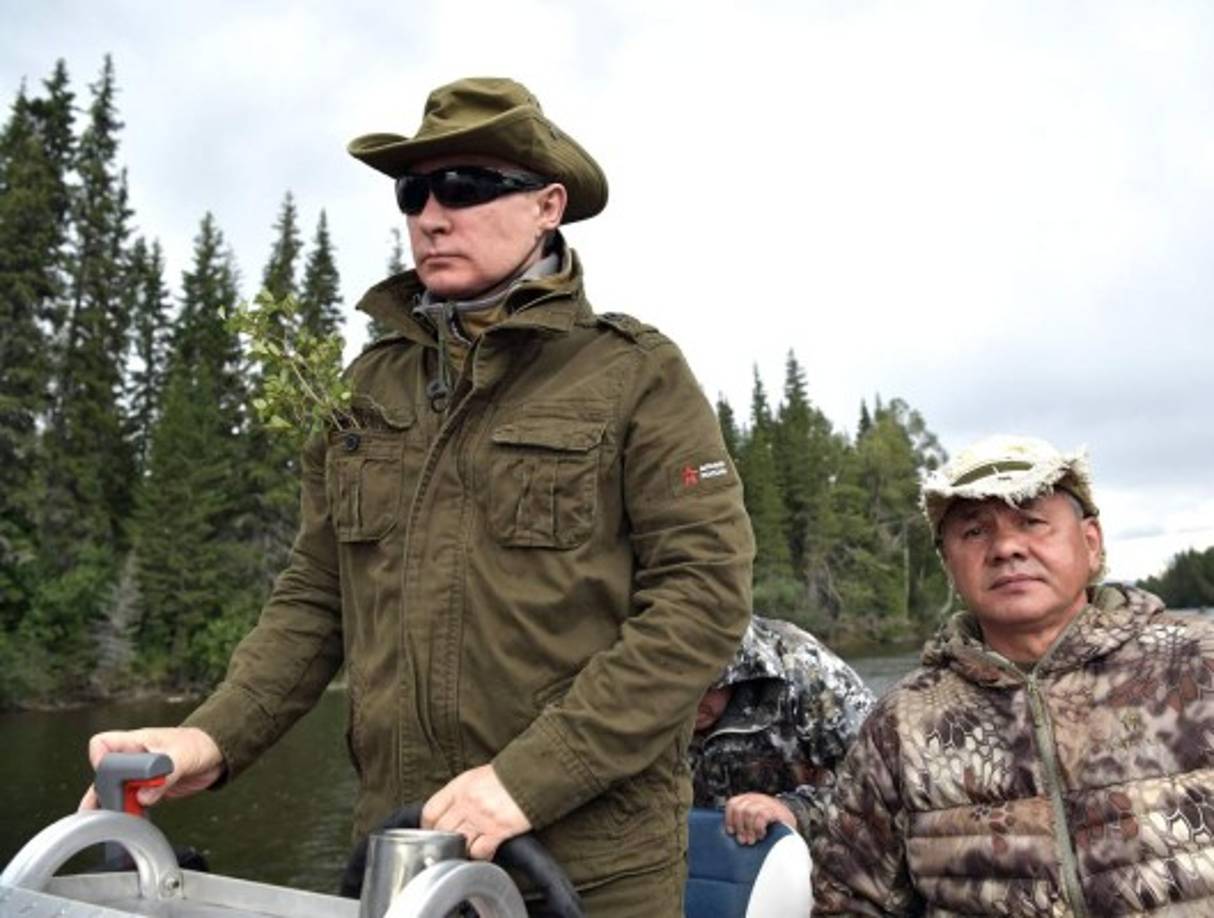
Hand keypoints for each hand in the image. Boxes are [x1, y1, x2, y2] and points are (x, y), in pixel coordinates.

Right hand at [78, 727, 224, 810]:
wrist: (217, 754)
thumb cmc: (199, 744)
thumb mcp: (183, 756)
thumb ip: (165, 776)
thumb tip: (144, 796)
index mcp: (136, 742)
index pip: (103, 744)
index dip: (99, 759)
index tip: (107, 776)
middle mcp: (135, 758)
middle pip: (104, 773)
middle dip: (101, 792)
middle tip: (104, 808)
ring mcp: (141, 775)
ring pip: (116, 790)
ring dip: (113, 805)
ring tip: (111, 820)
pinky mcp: (151, 789)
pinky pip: (133, 801)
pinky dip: (130, 811)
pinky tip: (131, 820)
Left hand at [422, 764, 530, 860]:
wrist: (535, 774)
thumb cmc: (508, 775)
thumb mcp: (478, 777)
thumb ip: (461, 794)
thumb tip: (449, 812)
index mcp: (460, 786)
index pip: (430, 811)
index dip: (428, 826)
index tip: (432, 832)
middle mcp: (467, 802)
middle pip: (442, 830)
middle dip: (444, 839)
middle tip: (451, 843)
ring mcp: (481, 817)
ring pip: (458, 843)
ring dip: (462, 849)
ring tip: (468, 848)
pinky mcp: (498, 830)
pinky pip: (479, 851)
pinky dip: (480, 855)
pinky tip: (485, 851)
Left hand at [723, 792, 796, 845]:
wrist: (791, 822)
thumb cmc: (769, 825)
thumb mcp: (754, 820)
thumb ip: (743, 822)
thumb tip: (729, 834)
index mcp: (747, 800)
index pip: (732, 803)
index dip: (729, 818)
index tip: (731, 832)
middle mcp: (755, 798)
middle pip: (739, 808)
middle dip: (739, 826)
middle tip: (742, 840)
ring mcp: (766, 803)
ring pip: (749, 811)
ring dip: (749, 829)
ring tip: (752, 840)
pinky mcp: (775, 811)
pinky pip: (762, 816)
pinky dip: (758, 827)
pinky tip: (761, 835)